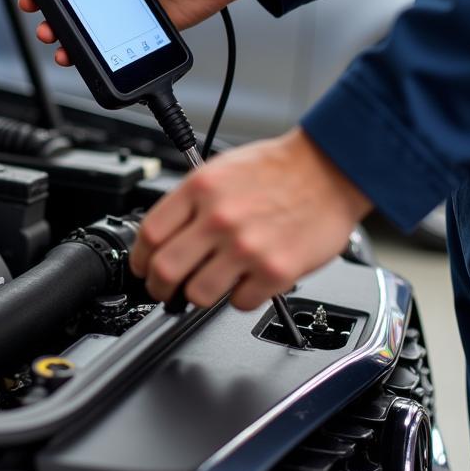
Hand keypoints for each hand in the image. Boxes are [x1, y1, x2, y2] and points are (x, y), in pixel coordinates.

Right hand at [18, 0, 268, 65]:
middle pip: (72, 6)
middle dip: (51, 17)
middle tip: (44, 25)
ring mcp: (125, 12)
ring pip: (89, 30)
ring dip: (70, 41)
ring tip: (61, 48)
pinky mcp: (141, 31)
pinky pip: (115, 45)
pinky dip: (100, 54)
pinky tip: (91, 59)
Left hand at [130, 129, 371, 311]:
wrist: (329, 168)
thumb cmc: (277, 168)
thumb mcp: (219, 169)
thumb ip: (190, 202)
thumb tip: (163, 236)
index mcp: (200, 189)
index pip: (150, 235)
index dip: (140, 259)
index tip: (143, 268)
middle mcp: (219, 218)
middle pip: (165, 270)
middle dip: (158, 288)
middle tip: (163, 291)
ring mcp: (247, 247)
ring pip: (198, 294)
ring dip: (196, 297)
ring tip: (205, 288)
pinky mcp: (275, 271)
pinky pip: (240, 302)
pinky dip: (238, 298)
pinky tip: (245, 281)